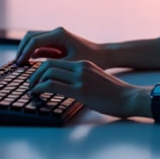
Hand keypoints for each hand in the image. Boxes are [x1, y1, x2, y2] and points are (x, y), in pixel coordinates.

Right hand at [14, 27, 109, 66]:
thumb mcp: (73, 64)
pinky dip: (32, 54)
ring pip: (33, 41)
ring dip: (26, 51)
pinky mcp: (56, 45)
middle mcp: (56, 33)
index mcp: (59, 34)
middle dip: (21, 49)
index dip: (25, 52)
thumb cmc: (92, 59)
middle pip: (30, 37)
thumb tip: (39, 72)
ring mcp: (55, 38)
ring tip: (21, 65)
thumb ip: (55, 66)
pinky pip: (39, 47)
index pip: (35, 41)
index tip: (19, 64)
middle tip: (17, 64)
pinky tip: (29, 65)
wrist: (104, 55)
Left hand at [27, 60, 149, 118]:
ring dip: (35, 81)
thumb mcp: (95, 80)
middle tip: (30, 84)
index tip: (36, 78)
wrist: (129, 98)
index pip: (56, 60)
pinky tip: (37, 94)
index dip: (41, 68)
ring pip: (48, 72)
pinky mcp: (80, 91)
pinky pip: (53, 85)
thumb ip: (81, 80)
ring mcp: (80, 78)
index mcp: (84, 64)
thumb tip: (67, 87)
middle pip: (49, 64)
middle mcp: (80, 68)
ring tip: (31, 90)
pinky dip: (40, 88)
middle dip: (34, 74)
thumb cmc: (114, 94)